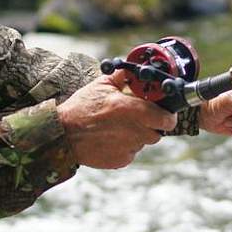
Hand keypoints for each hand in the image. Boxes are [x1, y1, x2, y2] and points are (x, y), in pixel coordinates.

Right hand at [57, 71, 177, 168]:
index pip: (166, 119)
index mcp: (131, 110)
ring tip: (119, 127)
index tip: (164, 112)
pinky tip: (110, 138)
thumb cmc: (81, 107)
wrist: (62, 134)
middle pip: (158, 132)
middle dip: (152, 124)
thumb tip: (136, 70)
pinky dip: (125, 146)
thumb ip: (123, 77)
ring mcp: (128, 148)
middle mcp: (134, 131)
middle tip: (138, 117)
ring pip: (144, 142)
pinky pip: (131, 153)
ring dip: (138, 135)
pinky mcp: (121, 161)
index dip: (168, 116)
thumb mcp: (101, 85)